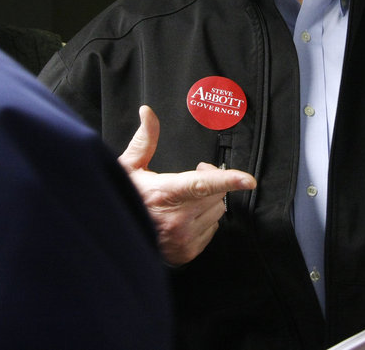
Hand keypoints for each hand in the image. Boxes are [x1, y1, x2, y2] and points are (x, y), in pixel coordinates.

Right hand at [118, 105, 256, 265]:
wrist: (116, 237)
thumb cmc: (124, 199)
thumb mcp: (129, 168)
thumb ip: (145, 140)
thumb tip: (148, 113)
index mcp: (166, 194)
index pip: (202, 184)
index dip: (228, 180)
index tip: (248, 180)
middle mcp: (177, 219)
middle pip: (216, 193)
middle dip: (210, 182)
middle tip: (191, 179)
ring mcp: (184, 238)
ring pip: (218, 210)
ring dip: (208, 201)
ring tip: (186, 200)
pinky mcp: (188, 252)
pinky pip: (213, 228)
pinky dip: (204, 220)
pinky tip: (185, 217)